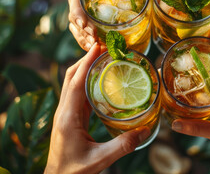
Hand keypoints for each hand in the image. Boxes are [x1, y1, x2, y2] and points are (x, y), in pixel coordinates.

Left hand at [45, 43, 149, 173]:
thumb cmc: (74, 171)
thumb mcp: (100, 159)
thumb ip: (123, 145)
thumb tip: (145, 131)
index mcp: (68, 117)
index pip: (75, 83)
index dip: (86, 63)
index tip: (97, 47)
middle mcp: (64, 111)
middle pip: (71, 77)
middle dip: (85, 60)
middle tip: (103, 48)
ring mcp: (65, 114)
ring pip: (73, 83)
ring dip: (85, 69)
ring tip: (103, 59)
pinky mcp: (69, 118)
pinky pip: (78, 93)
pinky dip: (87, 82)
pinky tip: (101, 81)